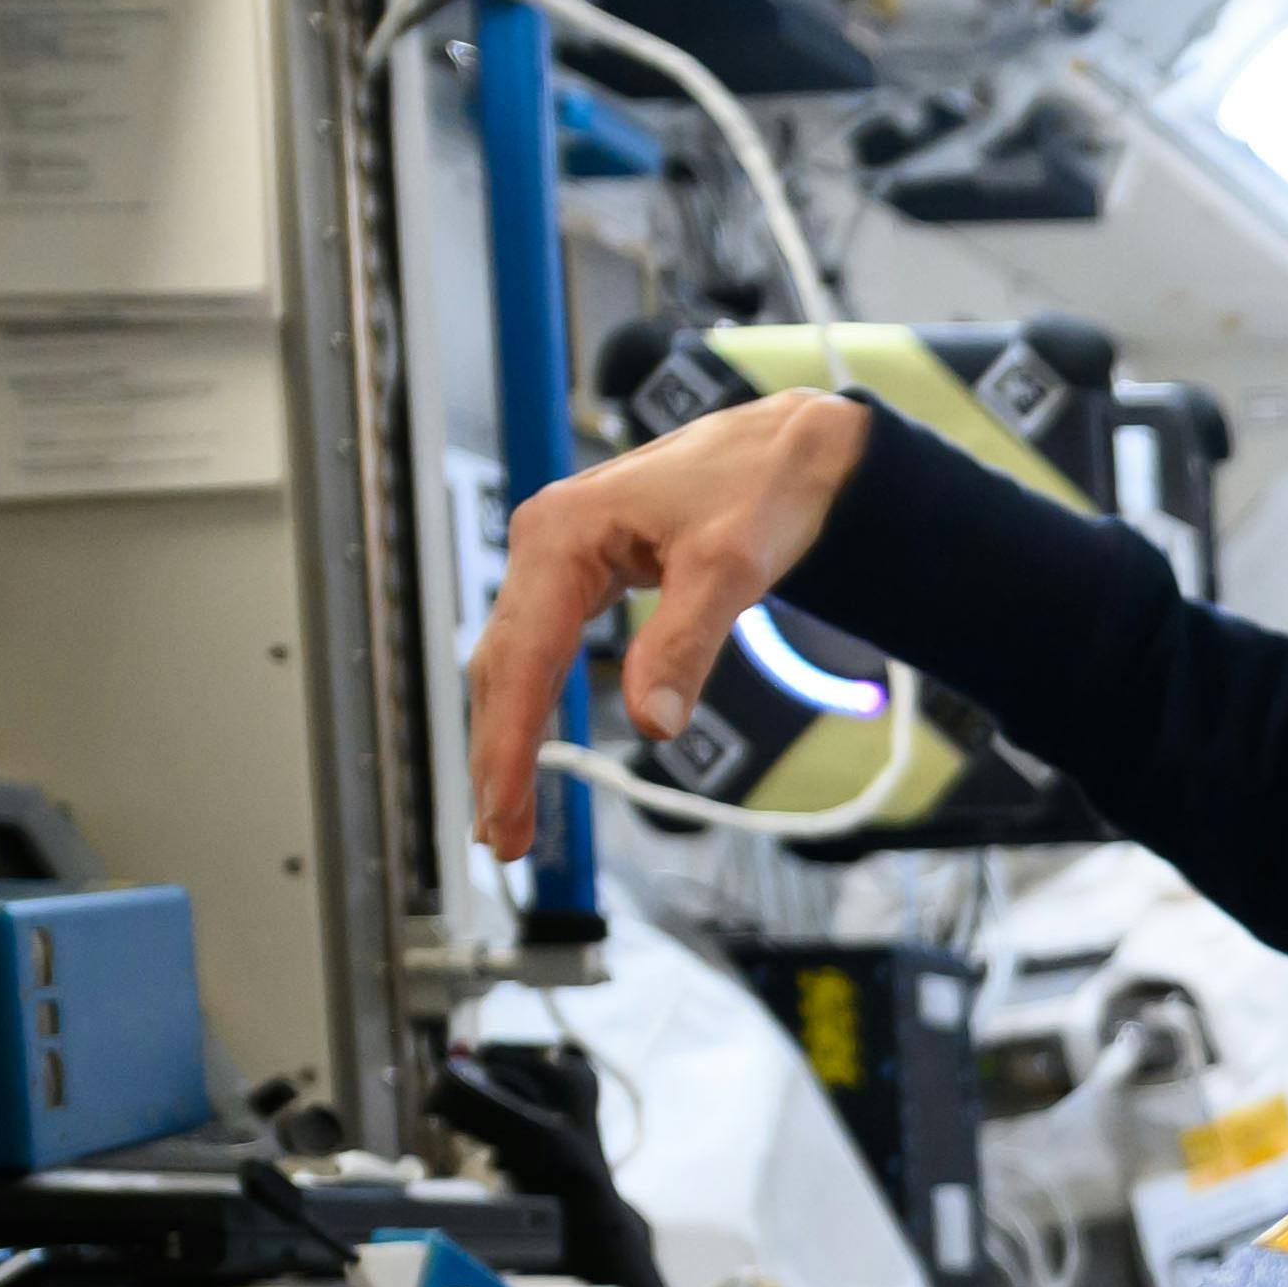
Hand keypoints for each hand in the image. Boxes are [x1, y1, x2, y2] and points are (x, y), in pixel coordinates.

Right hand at [465, 390, 875, 860]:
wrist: (790, 446)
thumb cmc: (759, 487)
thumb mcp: (731, 568)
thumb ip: (687, 644)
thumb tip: (655, 725)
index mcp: (561, 536)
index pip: (523, 659)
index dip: (508, 743)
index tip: (504, 811)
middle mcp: (543, 544)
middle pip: (503, 666)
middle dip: (497, 755)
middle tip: (500, 840)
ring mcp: (555, 559)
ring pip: (515, 662)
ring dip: (507, 737)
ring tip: (505, 817)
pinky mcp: (578, 574)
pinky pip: (540, 650)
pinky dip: (531, 705)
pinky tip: (528, 752)